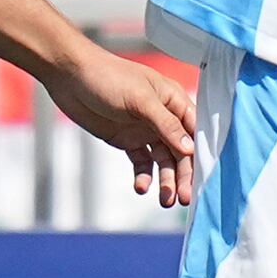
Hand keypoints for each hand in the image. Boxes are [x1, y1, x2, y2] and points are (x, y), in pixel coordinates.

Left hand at [45, 43, 198, 209]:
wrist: (69, 77)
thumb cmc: (107, 77)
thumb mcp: (140, 99)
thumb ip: (165, 124)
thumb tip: (189, 148)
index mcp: (174, 100)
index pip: (196, 130)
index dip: (203, 153)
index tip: (208, 178)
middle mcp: (164, 117)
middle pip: (182, 151)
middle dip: (184, 174)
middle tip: (185, 198)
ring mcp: (145, 130)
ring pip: (163, 161)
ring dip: (166, 180)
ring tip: (165, 201)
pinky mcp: (127, 141)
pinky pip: (141, 163)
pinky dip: (143, 177)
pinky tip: (141, 188)